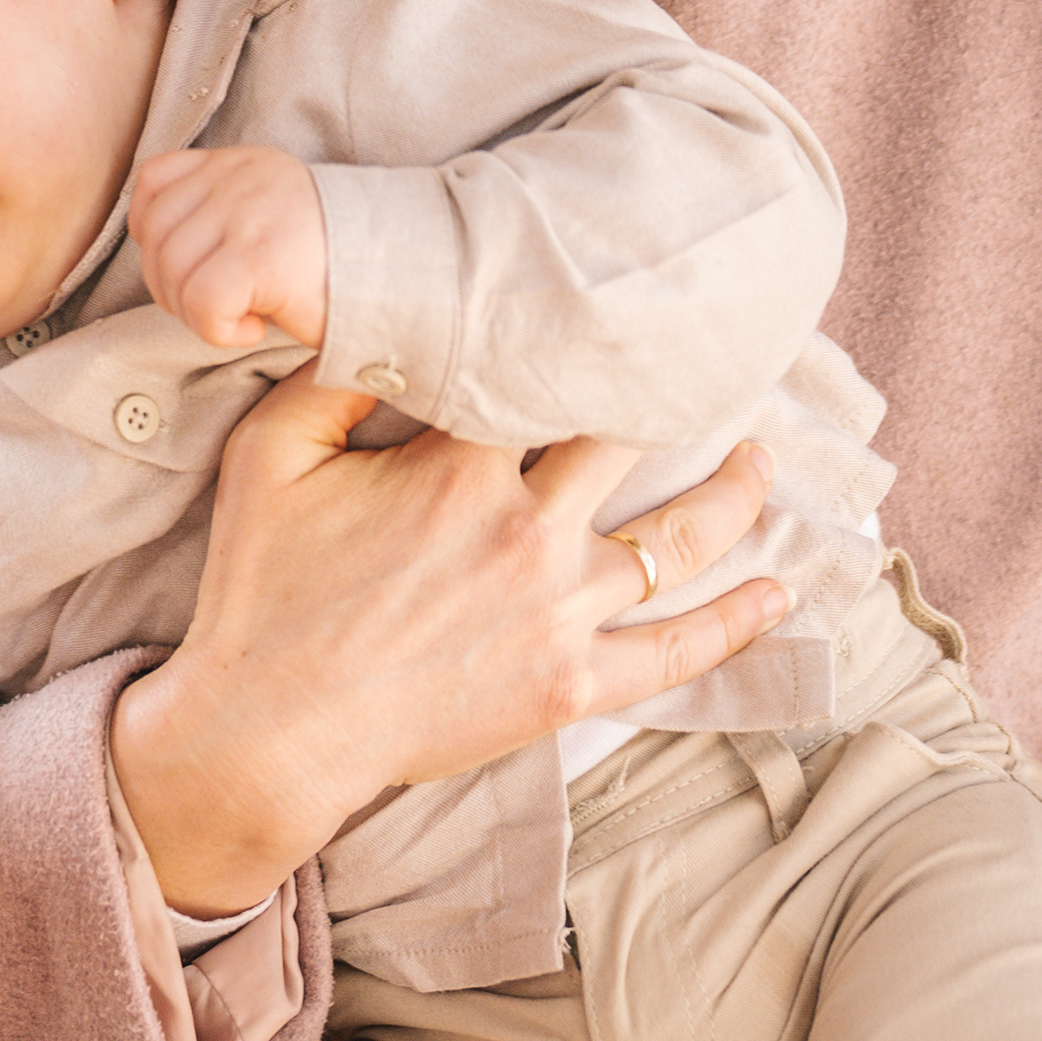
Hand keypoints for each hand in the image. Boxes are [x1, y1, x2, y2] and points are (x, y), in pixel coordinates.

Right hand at [109, 366, 786, 915]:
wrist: (270, 730)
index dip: (579, 343)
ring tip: (761, 462)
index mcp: (462, 466)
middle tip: (709, 369)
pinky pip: (676, 651)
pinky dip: (737, 621)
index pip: (544, 379)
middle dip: (676, 401)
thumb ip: (330, 377)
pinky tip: (778, 592)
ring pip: (678, 538)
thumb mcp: (270, 456)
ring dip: (734, 495)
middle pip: (631, 444)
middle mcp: (530, 530)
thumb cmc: (263, 588)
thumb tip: (388, 320)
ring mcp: (560, 612)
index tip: (614, 311)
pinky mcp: (571, 685)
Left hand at [136, 146, 329, 350]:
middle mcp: (238, 180)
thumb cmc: (341, 262)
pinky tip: (254, 330)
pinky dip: (217, 330)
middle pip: (155, 236)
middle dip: (172, 286)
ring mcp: (246, 214)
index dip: (154, 234)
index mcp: (240, 164)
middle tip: (220, 308)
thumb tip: (162, 257)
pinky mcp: (258, 256)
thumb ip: (222, 213)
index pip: (154, 182)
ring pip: (170, 272)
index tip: (191, 267)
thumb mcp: (273, 213)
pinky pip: (200, 303)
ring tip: (241, 317)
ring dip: (195, 313)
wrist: (410, 273)